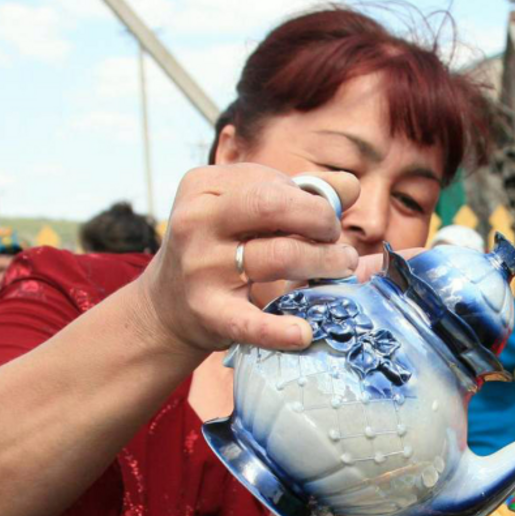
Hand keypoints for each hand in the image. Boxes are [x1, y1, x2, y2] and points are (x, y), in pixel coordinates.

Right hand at [133, 165, 361, 355]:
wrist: (164, 308)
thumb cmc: (217, 250)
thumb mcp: (241, 212)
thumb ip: (294, 194)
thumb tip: (349, 185)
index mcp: (203, 187)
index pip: (272, 183)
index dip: (309, 200)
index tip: (322, 219)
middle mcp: (197, 222)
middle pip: (273, 206)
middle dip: (320, 220)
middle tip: (336, 240)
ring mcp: (200, 267)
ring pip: (279, 256)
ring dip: (323, 263)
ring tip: (341, 267)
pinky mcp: (207, 311)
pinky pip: (250, 321)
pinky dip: (279, 330)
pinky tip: (303, 333)